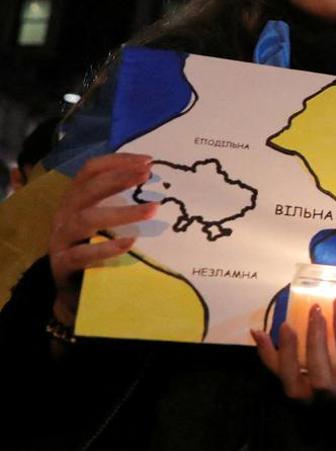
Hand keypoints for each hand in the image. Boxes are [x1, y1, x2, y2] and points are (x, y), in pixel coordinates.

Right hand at [47, 153, 159, 323]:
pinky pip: (82, 254)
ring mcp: (61, 240)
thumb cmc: (92, 249)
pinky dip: (107, 248)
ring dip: (122, 213)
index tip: (148, 160)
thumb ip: (120, 204)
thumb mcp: (103, 223)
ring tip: (152, 210)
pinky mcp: (63, 264)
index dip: (116, 162)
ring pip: (86, 219)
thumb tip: (159, 184)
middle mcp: (65, 215)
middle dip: (118, 179)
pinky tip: (130, 243)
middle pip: (87, 190)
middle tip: (148, 175)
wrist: (70, 289)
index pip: (90, 171)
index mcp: (75, 200)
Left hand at [251, 300, 335, 404]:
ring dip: (288, 355)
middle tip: (315, 311)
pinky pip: (278, 378)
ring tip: (287, 326)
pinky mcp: (301, 393)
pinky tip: (258, 333)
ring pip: (295, 387)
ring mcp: (318, 401)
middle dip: (315, 343)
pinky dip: (266, 356)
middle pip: (322, 380)